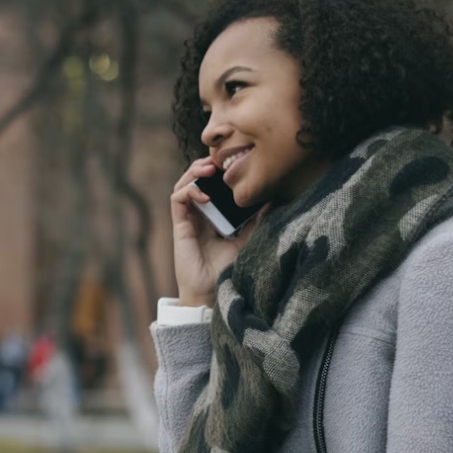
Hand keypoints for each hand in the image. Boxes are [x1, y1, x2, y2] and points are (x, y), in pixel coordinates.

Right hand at [170, 159, 258, 307]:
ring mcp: (188, 219)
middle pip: (196, 179)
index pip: (212, 184)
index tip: (234, 162)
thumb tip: (274, 200)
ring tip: (209, 169)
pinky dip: (189, 191)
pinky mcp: (180, 226)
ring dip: (194, 172)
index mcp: (214, 215)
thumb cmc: (228, 270)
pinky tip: (204, 195)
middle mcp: (199, 214)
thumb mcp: (248, 240)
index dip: (219, 170)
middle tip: (220, 160)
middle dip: (205, 164)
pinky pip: (177, 199)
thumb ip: (257, 221)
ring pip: (184, 184)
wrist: (212, 293)